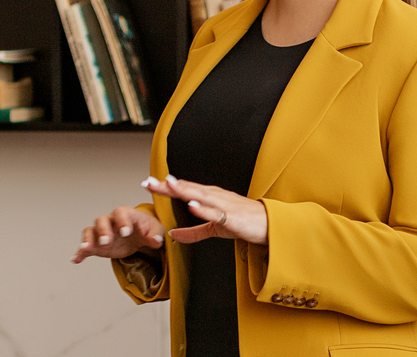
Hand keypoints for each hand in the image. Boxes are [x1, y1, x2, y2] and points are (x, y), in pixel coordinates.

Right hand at [72, 206, 165, 263]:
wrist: (140, 236)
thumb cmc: (147, 228)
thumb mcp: (156, 229)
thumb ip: (156, 234)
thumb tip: (155, 241)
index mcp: (126, 214)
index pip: (121, 212)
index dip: (122, 221)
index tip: (126, 232)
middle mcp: (111, 221)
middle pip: (101, 220)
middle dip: (103, 230)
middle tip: (106, 241)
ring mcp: (102, 232)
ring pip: (90, 231)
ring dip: (88, 240)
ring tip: (86, 249)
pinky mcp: (97, 245)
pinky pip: (85, 247)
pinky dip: (80, 253)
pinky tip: (76, 259)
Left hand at [142, 175, 267, 244]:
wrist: (269, 225)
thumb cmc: (244, 222)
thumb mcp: (214, 228)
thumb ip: (193, 232)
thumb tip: (173, 234)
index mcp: (210, 197)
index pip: (184, 189)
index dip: (165, 187)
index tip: (147, 183)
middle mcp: (215, 196)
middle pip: (188, 189)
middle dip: (168, 185)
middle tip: (148, 181)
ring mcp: (223, 205)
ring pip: (200, 195)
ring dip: (183, 190)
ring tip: (167, 184)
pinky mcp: (231, 217)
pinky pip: (215, 212)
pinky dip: (203, 208)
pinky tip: (191, 205)